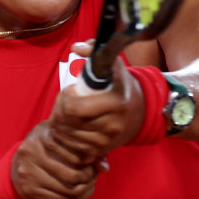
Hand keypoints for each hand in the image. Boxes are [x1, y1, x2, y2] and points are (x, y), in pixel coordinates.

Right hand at [10, 120, 101, 198]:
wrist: (18, 166)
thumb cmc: (49, 148)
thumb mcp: (63, 139)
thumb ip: (86, 148)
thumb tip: (104, 167)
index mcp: (43, 134)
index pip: (75, 151)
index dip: (89, 158)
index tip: (93, 159)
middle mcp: (32, 151)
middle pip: (73, 174)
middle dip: (90, 177)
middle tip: (94, 174)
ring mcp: (29, 172)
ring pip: (69, 190)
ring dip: (85, 188)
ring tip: (90, 183)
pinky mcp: (29, 189)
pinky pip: (61, 198)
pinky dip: (76, 196)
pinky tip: (80, 190)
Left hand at [49, 42, 145, 160]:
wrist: (139, 111)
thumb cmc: (120, 86)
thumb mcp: (112, 64)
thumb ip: (95, 50)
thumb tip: (76, 48)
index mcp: (116, 103)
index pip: (74, 108)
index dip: (65, 99)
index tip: (70, 92)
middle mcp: (113, 125)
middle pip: (68, 123)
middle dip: (59, 112)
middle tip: (63, 104)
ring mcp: (107, 141)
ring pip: (68, 137)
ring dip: (61, 126)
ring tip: (66, 116)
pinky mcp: (102, 150)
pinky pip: (74, 149)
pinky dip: (67, 139)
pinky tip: (69, 129)